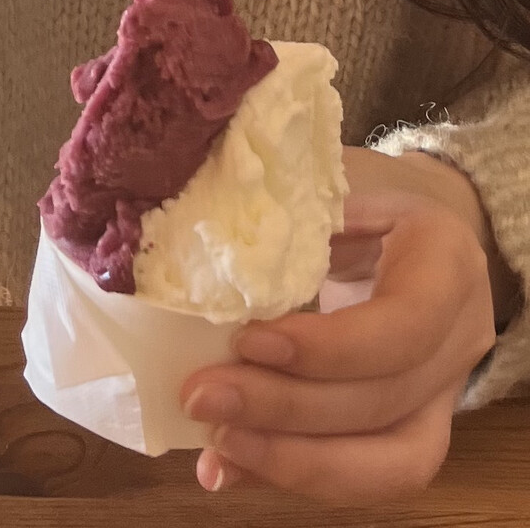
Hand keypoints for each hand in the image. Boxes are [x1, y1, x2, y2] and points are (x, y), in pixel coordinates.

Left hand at [180, 147, 496, 503]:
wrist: (413, 235)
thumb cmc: (369, 200)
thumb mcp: (338, 189)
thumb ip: (292, 218)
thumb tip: (202, 244)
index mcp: (444, 265)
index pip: (402, 326)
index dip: (326, 348)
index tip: (247, 339)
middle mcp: (457, 338)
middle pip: (385, 400)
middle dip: (287, 410)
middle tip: (203, 397)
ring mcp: (443, 391)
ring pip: (390, 460)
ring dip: (292, 460)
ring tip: (216, 442)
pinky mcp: (414, 423)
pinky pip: (367, 469)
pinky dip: (292, 471)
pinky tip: (228, 466)